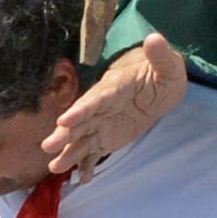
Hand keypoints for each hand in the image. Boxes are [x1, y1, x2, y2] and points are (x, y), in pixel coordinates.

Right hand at [46, 32, 186, 178]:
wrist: (157, 86)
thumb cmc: (162, 73)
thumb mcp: (168, 66)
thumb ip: (160, 56)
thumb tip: (154, 38)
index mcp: (114, 88)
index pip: (96, 99)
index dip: (81, 109)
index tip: (64, 119)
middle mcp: (102, 106)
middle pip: (80, 121)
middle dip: (64, 133)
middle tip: (48, 146)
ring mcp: (101, 123)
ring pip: (81, 139)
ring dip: (69, 152)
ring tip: (54, 167)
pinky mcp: (106, 137)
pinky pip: (94, 152)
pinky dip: (88, 165)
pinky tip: (83, 179)